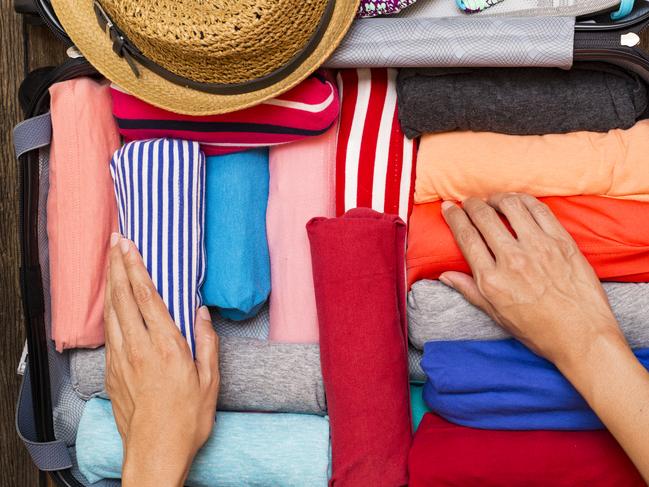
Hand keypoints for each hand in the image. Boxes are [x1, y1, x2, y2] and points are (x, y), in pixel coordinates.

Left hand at [104, 233, 219, 486]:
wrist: (155, 452)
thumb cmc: (187, 419)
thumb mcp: (210, 381)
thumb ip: (207, 342)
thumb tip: (202, 312)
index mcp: (167, 347)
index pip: (147, 297)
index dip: (137, 268)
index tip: (130, 246)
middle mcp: (139, 348)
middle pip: (123, 297)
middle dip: (118, 265)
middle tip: (116, 240)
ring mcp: (121, 360)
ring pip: (111, 312)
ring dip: (111, 283)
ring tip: (111, 261)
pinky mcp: (111, 372)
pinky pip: (108, 333)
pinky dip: (109, 309)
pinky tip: (111, 301)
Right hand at [439, 193, 623, 367]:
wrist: (582, 337)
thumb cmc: (539, 330)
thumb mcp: (496, 315)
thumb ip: (469, 291)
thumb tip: (444, 275)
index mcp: (492, 280)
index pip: (466, 237)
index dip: (454, 217)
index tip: (448, 207)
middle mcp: (513, 260)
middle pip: (484, 217)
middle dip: (471, 204)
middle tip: (468, 202)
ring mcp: (539, 248)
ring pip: (511, 206)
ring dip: (497, 198)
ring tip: (493, 200)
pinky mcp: (562, 242)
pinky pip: (539, 210)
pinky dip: (524, 200)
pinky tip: (518, 201)